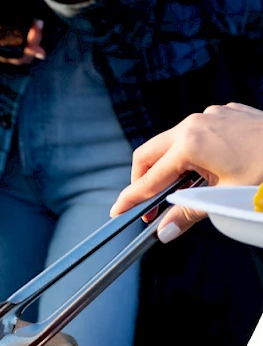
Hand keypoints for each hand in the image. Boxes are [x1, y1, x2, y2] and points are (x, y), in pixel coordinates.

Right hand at [111, 104, 262, 240]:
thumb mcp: (226, 197)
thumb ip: (189, 213)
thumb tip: (165, 231)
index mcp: (190, 143)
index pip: (150, 178)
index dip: (132, 198)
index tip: (119, 211)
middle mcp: (196, 123)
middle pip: (150, 153)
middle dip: (143, 180)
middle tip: (147, 206)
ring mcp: (212, 115)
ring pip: (172, 142)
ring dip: (168, 166)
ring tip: (180, 191)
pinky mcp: (227, 114)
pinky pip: (196, 133)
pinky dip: (190, 153)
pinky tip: (204, 170)